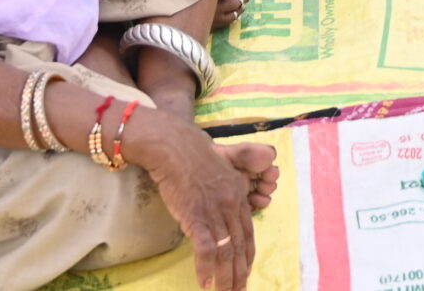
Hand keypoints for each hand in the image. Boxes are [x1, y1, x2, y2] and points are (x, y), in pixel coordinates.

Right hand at [139, 123, 268, 290]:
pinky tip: (204, 283)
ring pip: (226, 252)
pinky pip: (205, 249)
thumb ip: (224, 194)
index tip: (246, 273)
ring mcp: (215, 210)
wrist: (175, 147)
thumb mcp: (218, 173)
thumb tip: (221, 212)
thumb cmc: (192, 157)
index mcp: (239, 195)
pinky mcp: (196, 215)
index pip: (248, 234)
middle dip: (239, 274)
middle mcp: (231, 204)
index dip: (247, 257)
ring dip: (225, 278)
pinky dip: (205, 269)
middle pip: (240, 247)